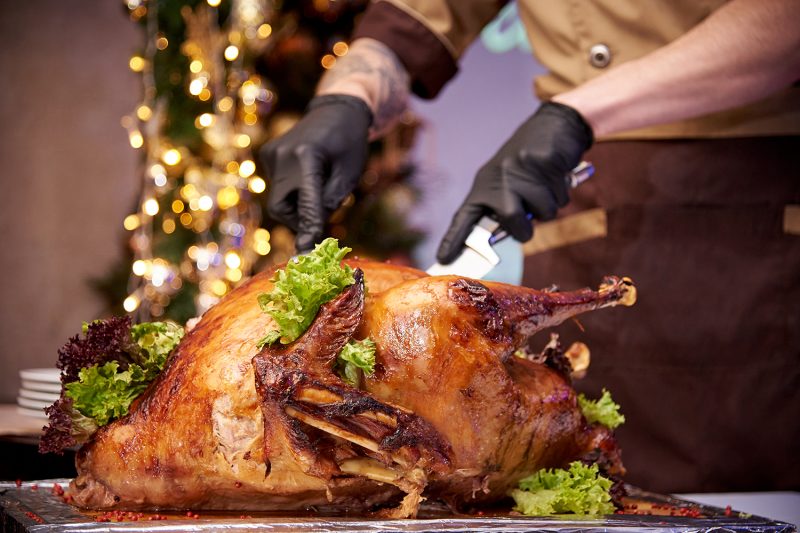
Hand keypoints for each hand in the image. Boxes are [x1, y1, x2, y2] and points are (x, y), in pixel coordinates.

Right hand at [259, 94, 371, 251]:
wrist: (337, 109)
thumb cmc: (350, 143)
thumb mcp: (350, 174)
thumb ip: (329, 202)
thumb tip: (311, 229)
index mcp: (307, 156)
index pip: (307, 203)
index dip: (308, 229)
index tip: (305, 254)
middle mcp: (282, 155)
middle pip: (282, 207)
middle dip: (299, 218)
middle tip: (320, 216)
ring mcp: (271, 153)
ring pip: (279, 199)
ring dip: (297, 204)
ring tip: (319, 184)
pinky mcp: (268, 154)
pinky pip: (278, 185)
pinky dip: (292, 190)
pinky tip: (308, 171)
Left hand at [436, 101, 593, 263]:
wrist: (553, 126)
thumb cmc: (528, 163)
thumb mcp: (508, 183)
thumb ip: (506, 208)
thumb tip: (509, 235)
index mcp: (485, 184)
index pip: (465, 215)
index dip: (454, 238)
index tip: (443, 258)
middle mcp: (499, 176)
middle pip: (511, 218)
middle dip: (525, 229)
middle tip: (528, 222)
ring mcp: (521, 168)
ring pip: (543, 211)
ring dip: (550, 206)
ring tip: (546, 187)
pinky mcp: (545, 162)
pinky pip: (559, 196)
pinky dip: (562, 192)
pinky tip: (557, 176)